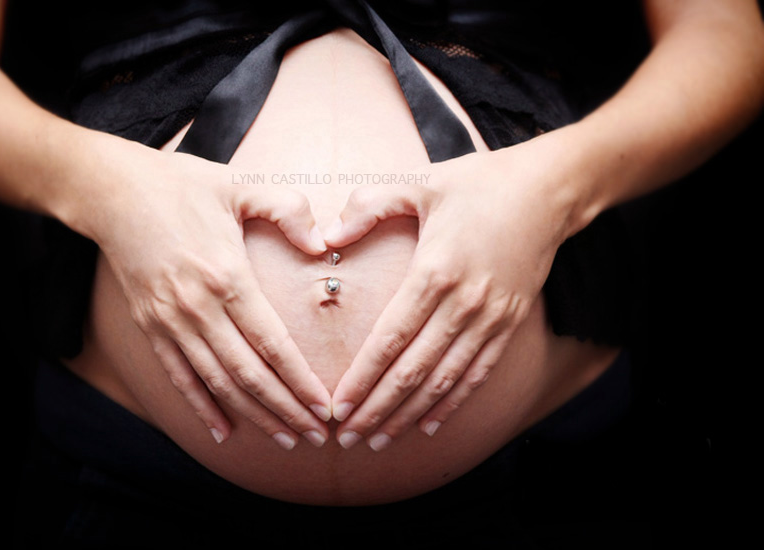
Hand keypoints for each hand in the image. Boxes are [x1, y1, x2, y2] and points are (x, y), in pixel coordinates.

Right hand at [84, 141, 332, 449]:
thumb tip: (322, 245)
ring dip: (253, 415)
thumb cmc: (182, 185)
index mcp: (226, 275)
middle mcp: (198, 308)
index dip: (300, 381)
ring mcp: (170, 321)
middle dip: (285, 409)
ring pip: (217, 383)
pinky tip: (223, 432)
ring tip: (284, 438)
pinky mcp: (150, 326)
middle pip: (249, 374)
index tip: (325, 407)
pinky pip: (179, 377)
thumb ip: (287, 210)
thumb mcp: (239, 186)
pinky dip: (201, 408)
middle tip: (316, 436)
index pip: (272, 343)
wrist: (111, 191)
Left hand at [325, 141, 574, 449]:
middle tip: (346, 438)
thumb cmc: (477, 184)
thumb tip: (325, 236)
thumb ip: (369, 207)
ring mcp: (491, 317)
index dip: (362, 378)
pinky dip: (453, 402)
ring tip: (378, 439)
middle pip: (414, 371)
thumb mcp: (419, 183)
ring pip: (444, 380)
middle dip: (377, 409)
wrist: (548, 189)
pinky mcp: (509, 322)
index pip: (391, 339)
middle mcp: (464, 303)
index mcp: (436, 271)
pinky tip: (429, 423)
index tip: (336, 406)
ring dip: (409, 415)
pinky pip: (477, 373)